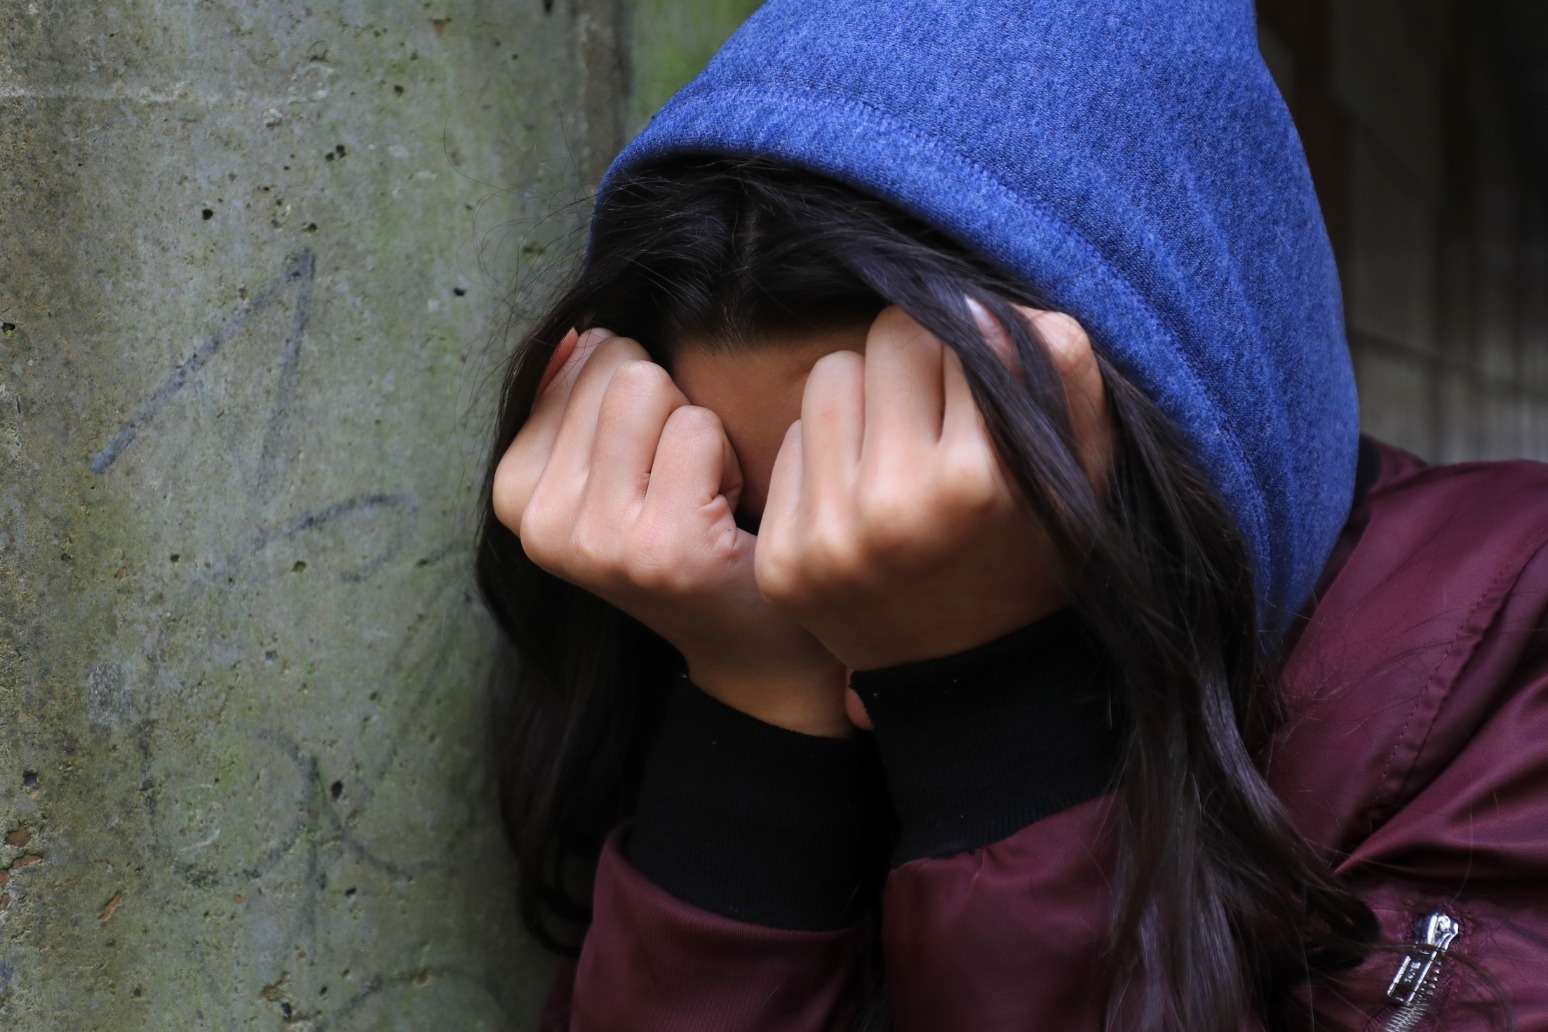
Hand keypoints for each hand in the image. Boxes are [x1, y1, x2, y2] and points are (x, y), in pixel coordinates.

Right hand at [491, 329, 849, 735]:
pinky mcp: (661, 546)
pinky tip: (722, 519)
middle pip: (618, 368)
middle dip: (666, 411)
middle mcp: (542, 523)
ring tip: (698, 497)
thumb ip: (579, 396)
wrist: (749, 640)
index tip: (646, 470)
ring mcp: (598, 540)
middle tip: (678, 485)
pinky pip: (698, 428)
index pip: (582, 357)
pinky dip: (728, 460)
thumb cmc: (682, 534)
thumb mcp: (608, 468)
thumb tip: (580, 331)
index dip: (635, 401)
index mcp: (513, 494)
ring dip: (696, 433)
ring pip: (653, 389)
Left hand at [754, 305, 1110, 672]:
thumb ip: (1062, 373)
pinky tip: (861, 500)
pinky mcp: (782, 559)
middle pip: (886, 339)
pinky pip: (790, 441)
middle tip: (940, 414)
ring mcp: (830, 537)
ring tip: (899, 453)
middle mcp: (896, 507)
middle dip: (917, 363)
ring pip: (828, 376)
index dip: (974, 347)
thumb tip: (980, 304)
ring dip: (865, 400)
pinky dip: (826, 456)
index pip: (955, 328)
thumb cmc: (1036, 553)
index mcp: (980, 481)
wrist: (973, 680)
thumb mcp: (1082, 469)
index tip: (983, 386)